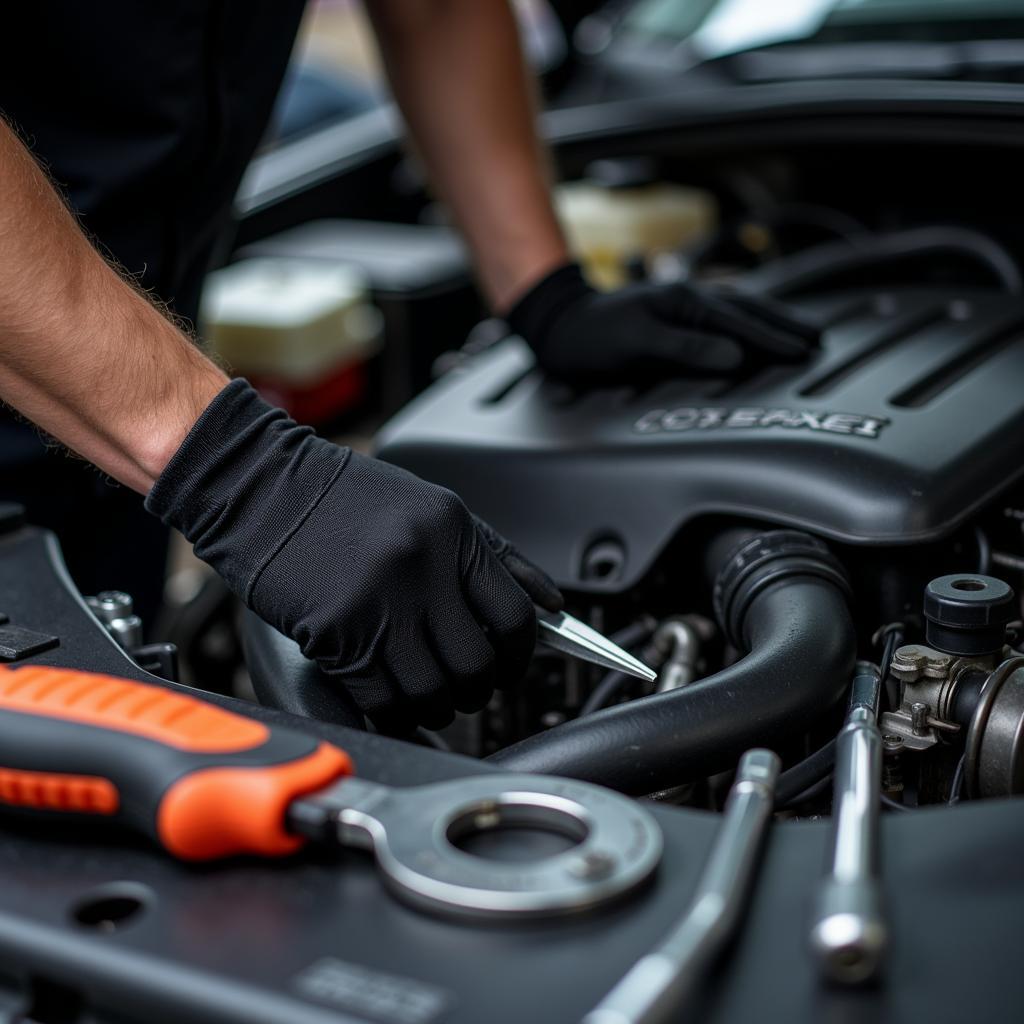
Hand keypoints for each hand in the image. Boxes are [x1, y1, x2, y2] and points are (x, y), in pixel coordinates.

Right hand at [146, 380, 562, 732]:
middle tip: (468, 687)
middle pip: (476, 665)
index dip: (520, 656)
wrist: (261, 486)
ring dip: (437, 708)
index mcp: (451, 532)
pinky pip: (381, 699)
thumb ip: (495, 557)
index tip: (511, 666)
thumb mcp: (432, 507)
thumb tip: (548, 604)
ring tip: (429, 696)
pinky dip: (395, 712)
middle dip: (479, 690)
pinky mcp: (334, 633)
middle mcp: (421, 567)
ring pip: (431, 692)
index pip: (514, 617)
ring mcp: (376, 602)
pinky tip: (392, 699)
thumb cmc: (344, 498)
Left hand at [504, 263, 819, 382]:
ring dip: (771, 324)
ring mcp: (684, 306)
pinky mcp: (676, 317)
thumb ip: (686, 349)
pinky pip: (723, 318)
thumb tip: (734, 356)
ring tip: (800, 334)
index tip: (806, 351)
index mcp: (686, 302)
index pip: (742, 323)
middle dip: (786, 326)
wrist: (560, 325)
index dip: (776, 339)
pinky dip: (747, 325)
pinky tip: (754, 332)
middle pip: (750, 312)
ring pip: (739, 313)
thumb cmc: (591, 338)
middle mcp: (691, 299)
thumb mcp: (636, 344)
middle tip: (819, 341)